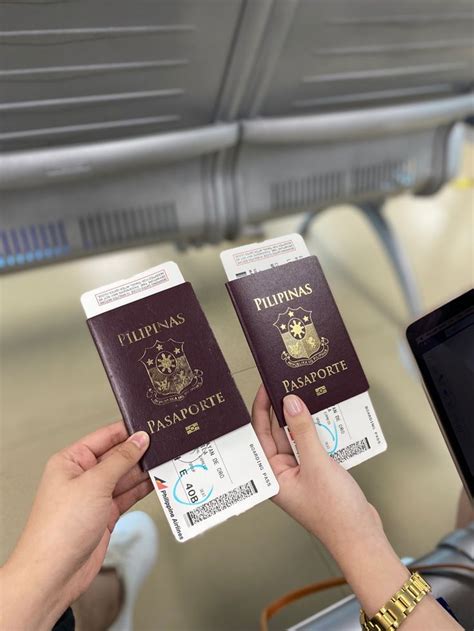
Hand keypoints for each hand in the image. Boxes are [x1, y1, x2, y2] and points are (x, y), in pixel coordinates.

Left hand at [0, 423, 151, 630]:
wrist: (54, 573)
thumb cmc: (59, 528)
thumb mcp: (94, 484)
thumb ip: (120, 460)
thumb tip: (139, 440)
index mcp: (71, 461)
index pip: (105, 436)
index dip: (128, 431)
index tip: (152, 426)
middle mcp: (82, 476)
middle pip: (118, 456)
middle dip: (141, 452)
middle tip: (165, 445)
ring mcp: (95, 496)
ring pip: (126, 476)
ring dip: (145, 471)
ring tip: (167, 461)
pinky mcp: (105, 515)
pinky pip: (128, 495)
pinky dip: (143, 489)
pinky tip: (157, 481)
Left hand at [251, 387, 461, 628]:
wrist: (362, 537)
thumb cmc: (335, 513)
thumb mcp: (317, 465)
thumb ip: (303, 432)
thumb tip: (290, 403)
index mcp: (272, 476)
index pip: (260, 435)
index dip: (261, 409)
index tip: (266, 387)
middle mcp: (282, 473)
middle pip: (277, 433)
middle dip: (282, 409)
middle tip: (287, 384)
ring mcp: (301, 473)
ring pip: (296, 438)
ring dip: (301, 419)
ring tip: (305, 394)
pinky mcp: (317, 473)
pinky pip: (312, 445)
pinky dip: (317, 431)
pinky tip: (324, 416)